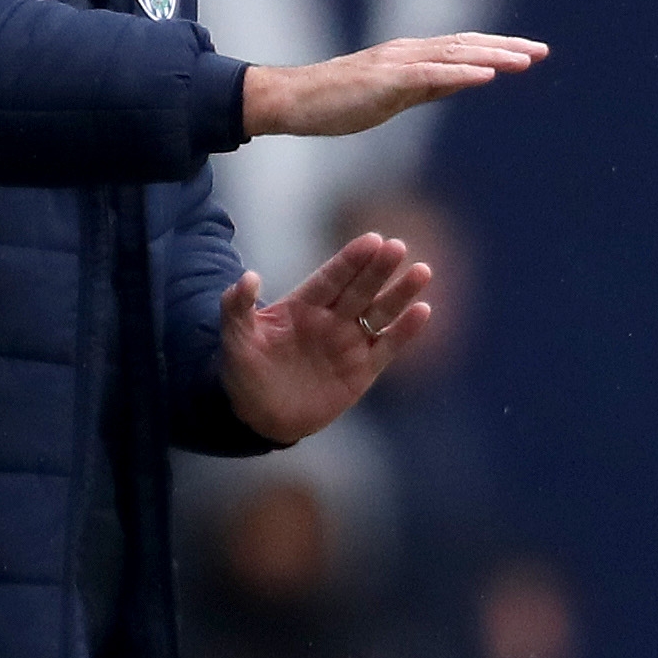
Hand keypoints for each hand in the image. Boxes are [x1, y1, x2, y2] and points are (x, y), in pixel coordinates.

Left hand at [217, 233, 435, 447]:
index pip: (331, 277)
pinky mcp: (362, 371)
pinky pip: (387, 347)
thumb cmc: (244, 373)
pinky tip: (422, 311)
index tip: (372, 240)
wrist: (258, 417)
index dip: (351, 260)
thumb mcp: (235, 339)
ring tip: (422, 271)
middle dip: (379, 269)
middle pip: (360, 288)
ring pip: (379, 312)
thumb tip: (247, 277)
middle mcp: (331, 319)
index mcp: (303, 305)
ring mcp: (348, 343)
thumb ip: (237, 307)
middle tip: (398, 247)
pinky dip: (405, 331)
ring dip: (400, 293)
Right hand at [239, 30, 546, 141]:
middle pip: (466, 45)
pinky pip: (430, 76)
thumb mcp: (388, 95)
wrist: (292, 101)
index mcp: (408, 57)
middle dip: (506, 47)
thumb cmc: (333, 103)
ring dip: (492, 57)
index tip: (528, 53)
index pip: (461, 48)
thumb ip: (422, 87)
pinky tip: (486, 76)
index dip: (496, 49)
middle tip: (542, 51)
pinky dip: (461, 74)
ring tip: (525, 61)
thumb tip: (456, 83)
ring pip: (454, 56)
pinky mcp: (385, 82)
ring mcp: (396, 65)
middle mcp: (407, 53)